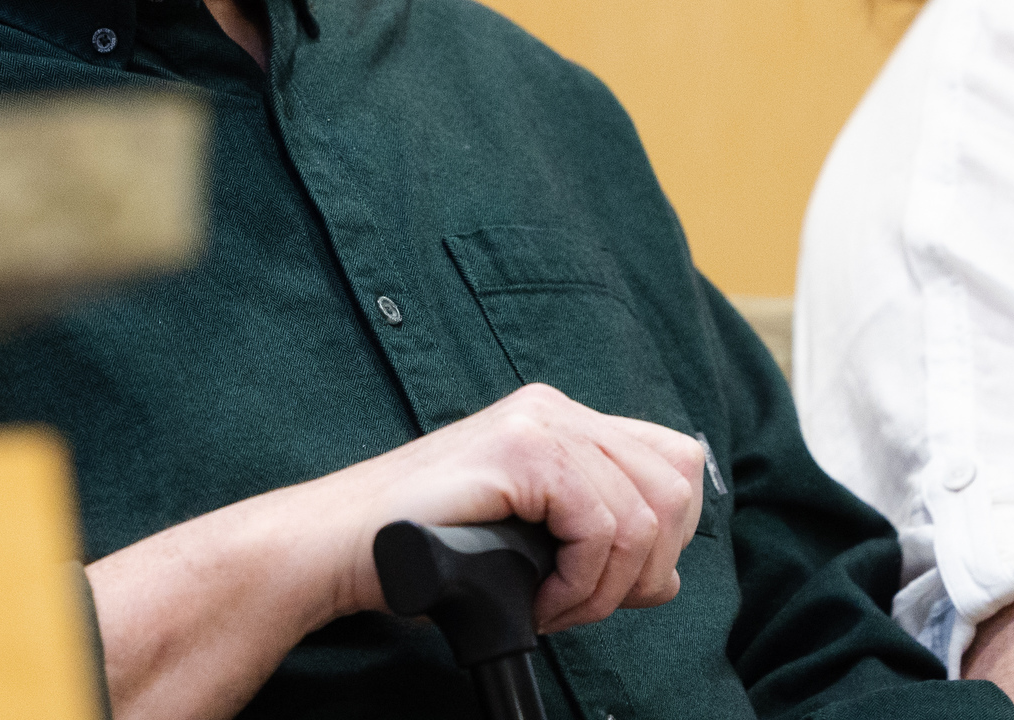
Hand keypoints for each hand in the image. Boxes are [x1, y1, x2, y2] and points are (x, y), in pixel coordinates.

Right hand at [87, 383, 706, 719]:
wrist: (338, 547)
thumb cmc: (421, 548)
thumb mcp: (528, 539)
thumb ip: (595, 541)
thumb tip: (665, 575)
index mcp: (561, 420)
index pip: (676, 460)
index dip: (667, 536)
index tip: (613, 584)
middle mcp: (555, 408)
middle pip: (675, 484)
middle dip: (644, 566)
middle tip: (580, 602)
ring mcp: (536, 423)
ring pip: (643, 514)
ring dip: (605, 586)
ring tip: (552, 605)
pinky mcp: (516, 451)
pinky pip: (599, 527)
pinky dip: (580, 583)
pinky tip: (539, 599)